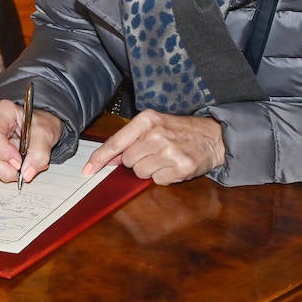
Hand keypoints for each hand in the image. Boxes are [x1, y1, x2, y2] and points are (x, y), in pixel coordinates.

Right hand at [0, 99, 62, 184]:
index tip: (19, 163)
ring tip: (25, 166)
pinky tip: (18, 166)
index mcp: (1, 112)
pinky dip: (6, 173)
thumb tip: (27, 173)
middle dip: (7, 168)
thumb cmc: (39, 125)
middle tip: (25, 169)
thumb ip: (39, 153)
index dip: (4, 152)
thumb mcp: (46, 133)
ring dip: (7, 172)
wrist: (39, 129)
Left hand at [82, 110, 224, 185]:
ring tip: (165, 158)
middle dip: (137, 161)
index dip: (100, 157)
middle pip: (128, 161)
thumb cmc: (180, 130)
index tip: (89, 169)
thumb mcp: (155, 124)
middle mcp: (156, 134)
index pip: (116, 142)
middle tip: (153, 152)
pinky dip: (164, 176)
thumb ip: (131, 138)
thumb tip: (109, 159)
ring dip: (150, 170)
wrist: (213, 136)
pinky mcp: (180, 167)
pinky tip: (173, 165)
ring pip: (141, 173)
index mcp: (147, 120)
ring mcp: (169, 152)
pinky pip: (158, 181)